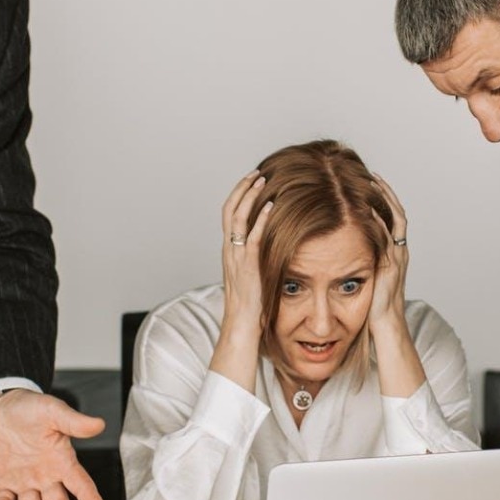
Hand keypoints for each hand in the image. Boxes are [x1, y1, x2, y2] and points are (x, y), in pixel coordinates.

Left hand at [0, 389, 108, 499]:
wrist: (0, 407)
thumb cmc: (31, 408)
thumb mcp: (53, 411)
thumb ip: (74, 422)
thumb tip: (99, 424)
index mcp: (62, 461)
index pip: (81, 485)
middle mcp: (46, 476)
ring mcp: (24, 481)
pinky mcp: (2, 482)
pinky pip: (3, 499)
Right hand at [217, 170, 270, 345]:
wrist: (241, 325)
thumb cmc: (249, 305)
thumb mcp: (250, 275)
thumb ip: (255, 259)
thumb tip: (271, 247)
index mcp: (229, 251)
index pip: (228, 215)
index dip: (238, 195)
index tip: (251, 181)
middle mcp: (229, 250)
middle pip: (229, 209)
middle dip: (242, 188)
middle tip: (256, 173)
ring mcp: (236, 257)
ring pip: (237, 218)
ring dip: (250, 196)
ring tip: (262, 180)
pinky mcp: (247, 266)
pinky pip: (252, 237)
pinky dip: (260, 219)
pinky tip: (271, 206)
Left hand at [368, 174, 409, 327]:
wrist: (385, 321)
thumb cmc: (374, 302)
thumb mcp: (369, 273)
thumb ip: (364, 257)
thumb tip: (346, 244)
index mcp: (395, 251)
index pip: (393, 217)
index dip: (385, 198)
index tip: (373, 182)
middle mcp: (400, 250)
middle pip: (398, 212)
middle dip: (387, 193)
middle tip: (374, 175)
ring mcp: (397, 256)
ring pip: (395, 220)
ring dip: (385, 201)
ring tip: (373, 185)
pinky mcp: (391, 265)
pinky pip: (388, 238)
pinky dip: (380, 222)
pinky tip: (370, 211)